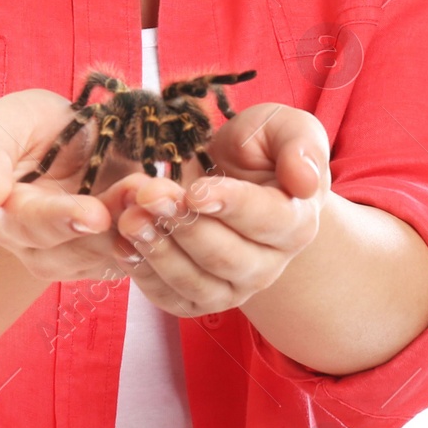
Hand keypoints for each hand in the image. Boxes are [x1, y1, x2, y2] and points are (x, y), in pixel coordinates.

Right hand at [0, 88, 147, 284]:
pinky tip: (176, 204)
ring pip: (113, 251)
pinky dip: (159, 229)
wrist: (58, 133)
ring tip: (166, 193)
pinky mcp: (114, 248)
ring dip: (143, 224)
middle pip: (79, 247)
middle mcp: (41, 247)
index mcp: (8, 218)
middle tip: (143, 192)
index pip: (32, 226)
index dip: (62, 220)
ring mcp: (80, 253)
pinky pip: (138, 250)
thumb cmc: (20, 128)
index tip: (92, 214)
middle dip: (115, 221)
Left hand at [112, 100, 330, 316]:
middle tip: (148, 195)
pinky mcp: (196, 299)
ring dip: (159, 251)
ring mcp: (232, 287)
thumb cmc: (259, 151)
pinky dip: (143, 274)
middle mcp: (268, 264)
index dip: (230, 205)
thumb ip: (301, 143)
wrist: (232, 178)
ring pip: (196, 283)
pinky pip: (170, 298)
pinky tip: (122, 242)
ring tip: (130, 218)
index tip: (196, 190)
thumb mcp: (283, 128)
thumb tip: (304, 181)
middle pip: (226, 257)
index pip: (267, 220)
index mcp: (296, 222)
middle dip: (183, 225)